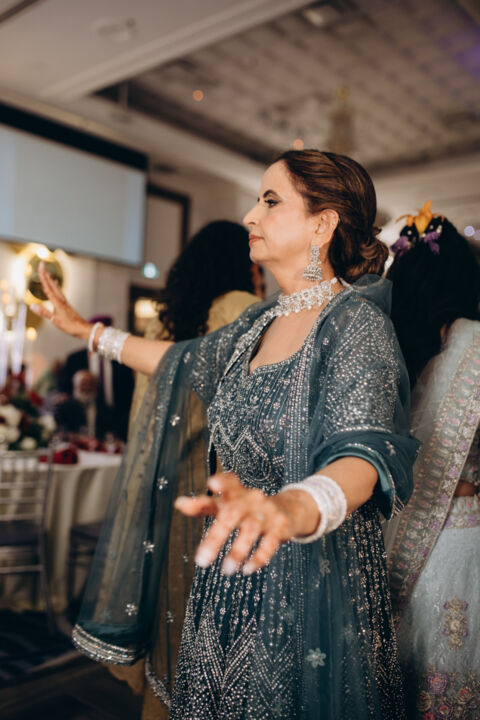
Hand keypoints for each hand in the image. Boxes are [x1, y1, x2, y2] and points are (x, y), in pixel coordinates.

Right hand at [31, 262, 90, 339]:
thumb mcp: (55, 320)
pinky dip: (56, 287)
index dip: (43, 277)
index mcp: (57, 302)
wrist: (82, 328)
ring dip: (51, 280)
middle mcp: (61, 300)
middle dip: (46, 274)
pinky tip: (56, 287)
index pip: (48, 287)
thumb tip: (32, 306)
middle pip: (52, 285)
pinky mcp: (66, 305)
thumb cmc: (69, 325)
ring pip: (56, 288)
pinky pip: (60, 293)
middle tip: (42, 264)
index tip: (41, 267)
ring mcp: (64, 302)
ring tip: (48, 273)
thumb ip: (44, 312)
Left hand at [174, 472, 318, 574]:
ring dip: (238, 551)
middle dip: (216, 537)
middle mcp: (251, 500)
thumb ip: (203, 505)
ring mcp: (267, 513)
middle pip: (233, 514)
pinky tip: (247, 569)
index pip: (230, 483)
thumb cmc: (247, 508)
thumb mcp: (226, 504)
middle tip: (201, 561)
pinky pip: (270, 543)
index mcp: (237, 493)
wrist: (287, 509)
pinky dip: (259, 557)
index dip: (222, 482)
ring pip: (251, 530)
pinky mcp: (280, 527)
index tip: (212, 484)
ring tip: (226, 570)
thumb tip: (179, 504)